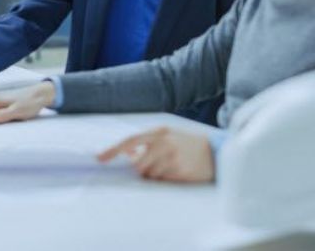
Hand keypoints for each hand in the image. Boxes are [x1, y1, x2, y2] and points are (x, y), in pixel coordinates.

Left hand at [97, 127, 214, 182]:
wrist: (214, 151)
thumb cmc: (185, 142)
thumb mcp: (166, 135)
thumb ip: (145, 142)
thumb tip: (126, 154)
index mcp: (158, 132)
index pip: (130, 140)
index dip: (113, 150)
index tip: (100, 158)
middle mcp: (164, 144)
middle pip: (138, 165)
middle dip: (141, 169)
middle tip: (152, 165)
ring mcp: (173, 159)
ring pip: (150, 175)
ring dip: (154, 174)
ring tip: (167, 166)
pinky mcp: (180, 172)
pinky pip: (162, 181)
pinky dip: (164, 178)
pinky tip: (175, 170)